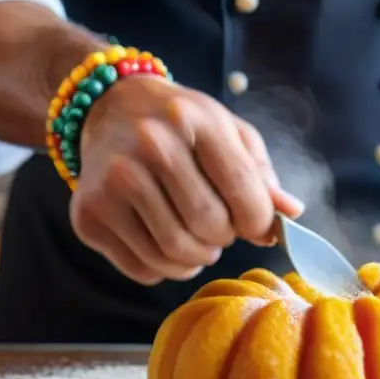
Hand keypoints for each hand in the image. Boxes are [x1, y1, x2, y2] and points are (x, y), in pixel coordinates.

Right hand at [69, 74, 303, 284]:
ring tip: (196, 239)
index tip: (256, 226)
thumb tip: (290, 215)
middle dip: (224, 238)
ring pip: (174, 255)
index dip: (259, 222)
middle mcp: (149, 146)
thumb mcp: (227, 131)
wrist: (109, 108)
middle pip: (209, 227)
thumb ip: (259, 173)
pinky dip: (163, 268)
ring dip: (196, 259)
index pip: (243, 191)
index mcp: (193, 119)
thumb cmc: (180, 124)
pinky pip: (142, 269)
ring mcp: (112, 182)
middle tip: (218, 228)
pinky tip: (163, 242)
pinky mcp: (89, 215)